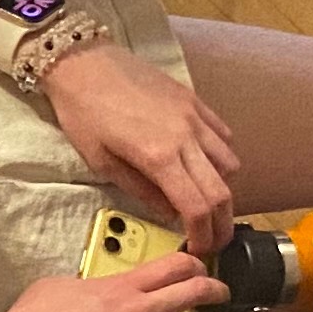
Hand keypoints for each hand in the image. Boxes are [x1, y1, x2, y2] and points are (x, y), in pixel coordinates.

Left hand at [40, 46, 240, 246]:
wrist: (83, 62)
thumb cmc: (83, 112)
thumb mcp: (100, 161)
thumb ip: (139, 190)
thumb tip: (168, 212)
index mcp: (159, 157)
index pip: (197, 208)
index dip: (202, 235)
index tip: (197, 249)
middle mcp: (185, 137)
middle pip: (222, 192)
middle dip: (222, 224)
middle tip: (213, 239)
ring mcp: (194, 116)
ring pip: (230, 163)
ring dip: (224, 190)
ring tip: (206, 201)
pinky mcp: (194, 100)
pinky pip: (223, 135)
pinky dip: (222, 156)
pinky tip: (205, 164)